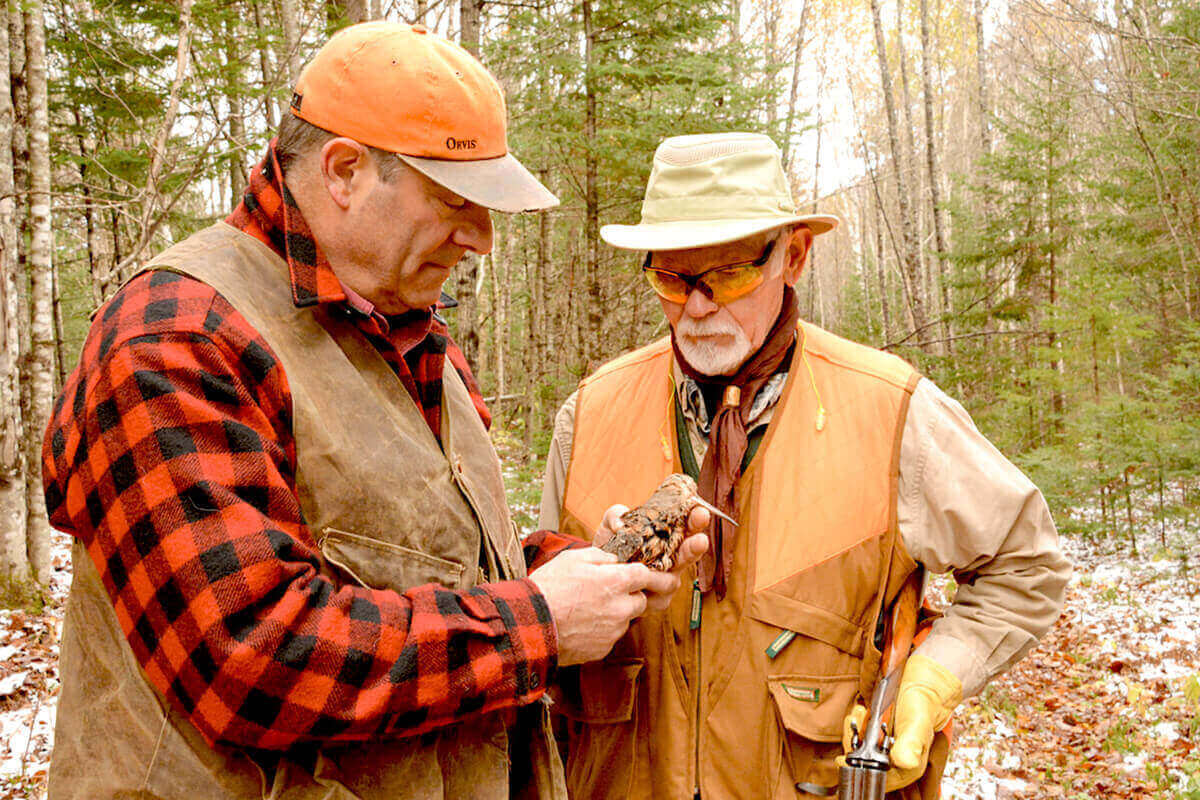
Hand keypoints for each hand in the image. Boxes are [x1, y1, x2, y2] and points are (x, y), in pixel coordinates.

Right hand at [529, 546, 679, 665]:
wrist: (530, 626)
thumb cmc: (549, 588)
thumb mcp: (573, 559)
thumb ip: (602, 557)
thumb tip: (616, 560)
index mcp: (616, 582)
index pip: (648, 576)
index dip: (656, 576)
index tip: (665, 578)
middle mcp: (620, 608)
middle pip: (640, 601)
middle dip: (630, 596)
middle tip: (608, 591)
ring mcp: (613, 631)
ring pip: (625, 619)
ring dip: (615, 613)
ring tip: (586, 608)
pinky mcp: (602, 649)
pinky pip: (610, 636)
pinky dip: (601, 630)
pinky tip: (581, 624)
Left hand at [595, 503, 709, 613]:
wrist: (597, 576)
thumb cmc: (612, 547)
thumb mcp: (611, 525)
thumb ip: (616, 515)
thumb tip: (619, 525)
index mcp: (669, 536)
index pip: (688, 526)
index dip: (695, 520)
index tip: (700, 511)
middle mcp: (673, 559)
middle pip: (690, 553)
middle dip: (695, 547)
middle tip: (700, 540)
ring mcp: (668, 580)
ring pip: (672, 579)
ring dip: (663, 575)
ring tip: (653, 568)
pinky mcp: (658, 600)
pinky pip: (657, 597)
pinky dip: (646, 591)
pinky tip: (638, 586)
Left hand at [839, 654, 961, 790]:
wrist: (924, 683)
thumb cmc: (924, 702)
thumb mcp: (918, 721)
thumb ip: (912, 742)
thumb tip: (905, 761)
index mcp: (909, 766)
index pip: (878, 778)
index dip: (861, 769)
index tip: (845, 757)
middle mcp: (897, 760)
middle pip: (865, 764)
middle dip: (855, 744)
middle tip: (857, 721)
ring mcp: (886, 748)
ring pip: (859, 749)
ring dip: (854, 731)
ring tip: (861, 712)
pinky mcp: (879, 735)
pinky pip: (859, 735)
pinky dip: (856, 724)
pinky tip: (861, 711)